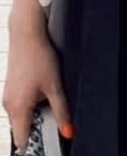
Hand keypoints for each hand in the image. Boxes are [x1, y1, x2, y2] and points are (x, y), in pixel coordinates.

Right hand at [2, 31, 72, 150]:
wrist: (27, 34)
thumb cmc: (39, 57)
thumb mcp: (55, 86)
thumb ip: (61, 111)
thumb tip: (68, 131)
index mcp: (18, 109)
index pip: (22, 140)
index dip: (36, 143)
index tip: (48, 139)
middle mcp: (9, 106)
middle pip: (22, 128)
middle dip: (37, 126)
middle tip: (53, 113)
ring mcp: (8, 96)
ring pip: (21, 115)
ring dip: (35, 113)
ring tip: (47, 94)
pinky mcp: (10, 87)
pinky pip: (19, 104)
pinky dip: (30, 103)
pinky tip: (41, 86)